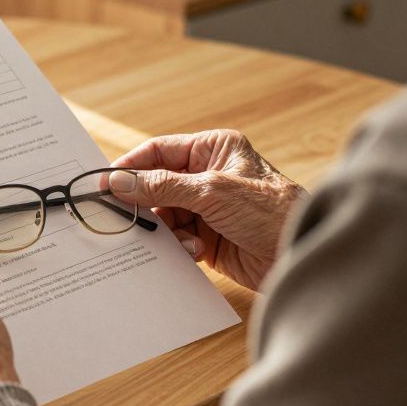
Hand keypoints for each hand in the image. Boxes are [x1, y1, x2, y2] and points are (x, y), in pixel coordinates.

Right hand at [108, 129, 306, 290]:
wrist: (300, 255)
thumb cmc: (272, 212)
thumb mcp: (212, 192)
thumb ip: (162, 186)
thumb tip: (120, 182)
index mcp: (213, 150)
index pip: (159, 151)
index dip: (131, 166)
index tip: (105, 183)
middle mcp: (208, 175)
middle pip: (157, 185)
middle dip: (146, 203)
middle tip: (126, 216)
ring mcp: (208, 207)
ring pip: (164, 214)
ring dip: (166, 229)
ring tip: (179, 238)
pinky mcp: (209, 237)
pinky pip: (176, 237)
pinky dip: (179, 245)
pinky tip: (195, 250)